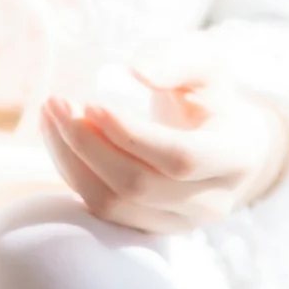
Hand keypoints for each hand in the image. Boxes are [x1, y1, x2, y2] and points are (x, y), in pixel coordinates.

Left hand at [38, 68, 288, 234]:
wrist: (223, 141)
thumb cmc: (211, 95)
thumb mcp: (206, 63)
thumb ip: (176, 59)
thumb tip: (135, 70)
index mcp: (236, 157)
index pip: (180, 158)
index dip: (130, 135)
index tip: (91, 103)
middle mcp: (214, 201)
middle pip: (138, 185)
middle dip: (88, 144)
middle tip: (57, 102)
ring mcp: (182, 223)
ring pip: (114, 204)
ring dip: (72, 160)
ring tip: (52, 115)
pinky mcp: (151, 228)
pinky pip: (102, 211)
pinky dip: (73, 174)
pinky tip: (60, 139)